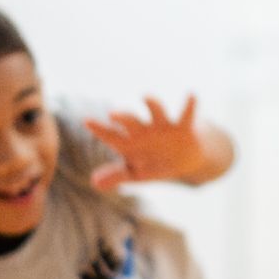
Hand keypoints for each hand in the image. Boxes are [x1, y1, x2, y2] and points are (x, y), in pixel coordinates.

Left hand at [86, 98, 228, 188]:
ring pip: (156, 111)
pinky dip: (189, 106)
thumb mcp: (135, 173)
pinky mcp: (183, 128)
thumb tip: (95, 183)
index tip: (87, 121)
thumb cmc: (153, 162)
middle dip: (123, 118)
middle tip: (113, 114)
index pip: (112, 136)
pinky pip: (186, 115)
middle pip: (131, 121)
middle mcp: (145, 130)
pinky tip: (192, 95)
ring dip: (152, 104)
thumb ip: (116, 175)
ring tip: (146, 97)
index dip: (100, 130)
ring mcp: (163, 127)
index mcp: (131, 142)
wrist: (183, 159)